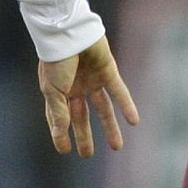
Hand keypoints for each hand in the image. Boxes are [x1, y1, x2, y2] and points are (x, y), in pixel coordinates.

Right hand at [37, 36, 140, 156]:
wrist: (70, 32)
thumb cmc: (56, 60)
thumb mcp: (52, 89)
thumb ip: (58, 112)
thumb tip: (60, 136)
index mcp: (58, 92)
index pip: (59, 118)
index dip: (61, 134)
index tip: (64, 150)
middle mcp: (75, 88)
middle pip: (82, 116)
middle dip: (84, 135)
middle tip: (87, 155)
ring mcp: (92, 80)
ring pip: (103, 108)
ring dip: (110, 127)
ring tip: (117, 147)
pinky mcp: (108, 71)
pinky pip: (119, 92)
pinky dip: (127, 106)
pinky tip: (134, 122)